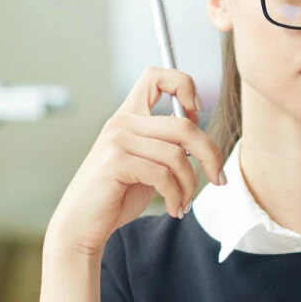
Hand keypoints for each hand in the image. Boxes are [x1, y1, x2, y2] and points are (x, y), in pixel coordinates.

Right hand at [47, 67, 226, 258]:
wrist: (81, 225)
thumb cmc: (116, 196)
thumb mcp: (146, 164)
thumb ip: (167, 145)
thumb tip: (202, 137)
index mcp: (128, 115)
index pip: (157, 76)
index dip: (185, 86)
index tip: (197, 113)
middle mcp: (122, 122)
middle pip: (183, 125)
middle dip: (210, 153)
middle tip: (219, 177)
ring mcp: (117, 140)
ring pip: (177, 155)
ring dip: (190, 185)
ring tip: (184, 203)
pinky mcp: (116, 162)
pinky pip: (163, 175)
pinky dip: (175, 196)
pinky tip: (173, 208)